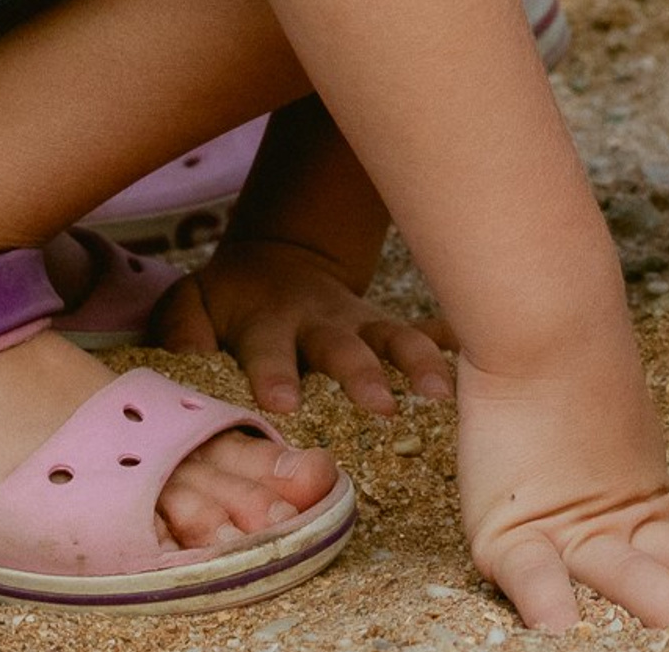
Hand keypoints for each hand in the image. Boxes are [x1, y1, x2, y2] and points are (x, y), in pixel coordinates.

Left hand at [155, 233, 452, 417]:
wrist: (280, 261)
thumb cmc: (231, 298)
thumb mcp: (193, 302)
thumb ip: (183, 328)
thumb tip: (185, 361)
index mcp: (269, 322)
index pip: (268, 351)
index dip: (274, 376)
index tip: (283, 406)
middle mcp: (321, 322)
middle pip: (343, 349)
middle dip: (362, 376)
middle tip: (381, 407)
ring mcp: (361, 322)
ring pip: (395, 339)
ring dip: (419, 364)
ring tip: (442, 395)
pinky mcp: (387, 326)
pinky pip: (429, 332)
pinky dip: (454, 343)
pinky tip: (485, 354)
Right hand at [459, 343, 668, 630]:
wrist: (530, 323)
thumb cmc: (566, 374)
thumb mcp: (620, 443)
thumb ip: (646, 478)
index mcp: (652, 507)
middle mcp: (623, 525)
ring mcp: (570, 531)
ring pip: (620, 568)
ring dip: (653, 594)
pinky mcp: (510, 534)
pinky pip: (528, 571)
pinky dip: (545, 596)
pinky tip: (560, 626)